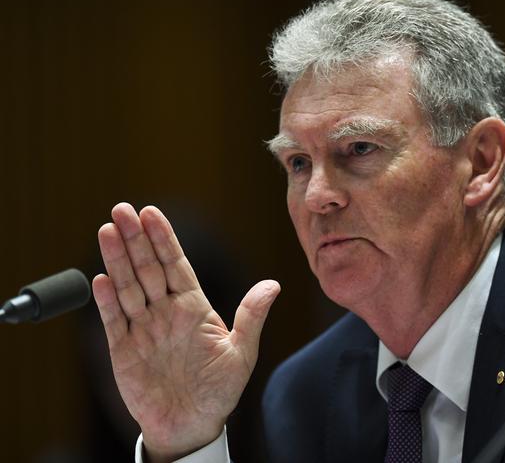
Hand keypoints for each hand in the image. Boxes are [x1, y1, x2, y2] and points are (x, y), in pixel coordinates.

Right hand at [92, 203, 279, 461]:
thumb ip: (251, 316)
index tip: (152, 213)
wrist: (192, 425)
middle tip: (122, 209)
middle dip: (136, 238)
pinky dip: (106, 301)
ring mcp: (144, 328)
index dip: (164, 239)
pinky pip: (114, 320)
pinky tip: (101, 278)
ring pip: (128, 287)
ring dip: (117, 259)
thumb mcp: (241, 352)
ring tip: (107, 230)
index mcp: (193, 307)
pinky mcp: (124, 350)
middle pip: (148, 268)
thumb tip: (273, 284)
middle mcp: (166, 312)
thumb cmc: (219, 390)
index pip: (175, 264)